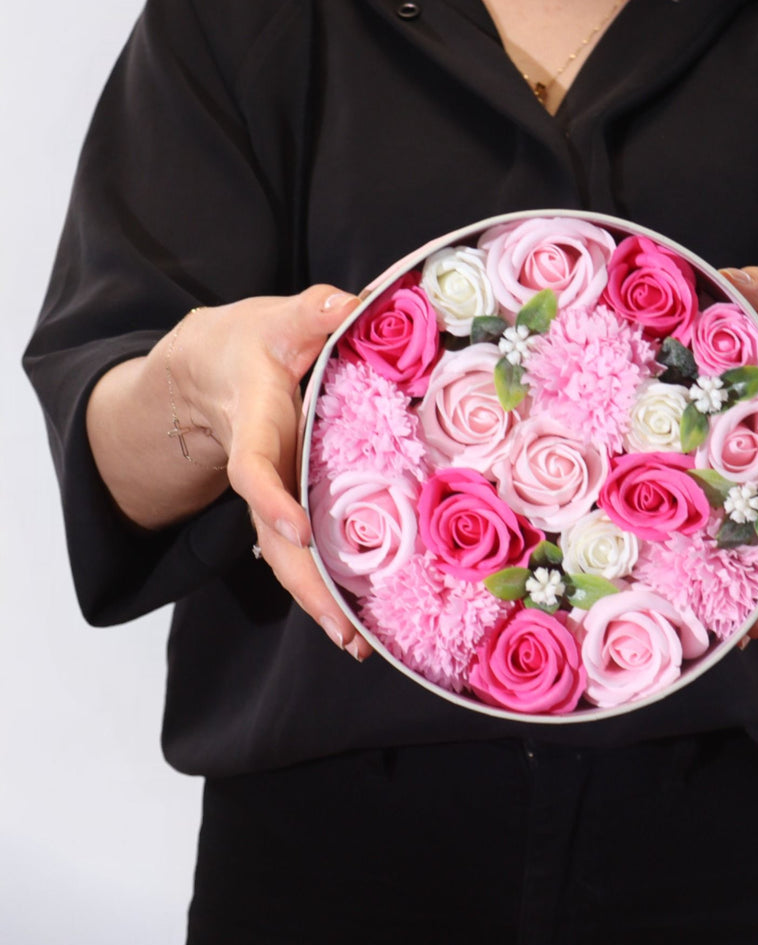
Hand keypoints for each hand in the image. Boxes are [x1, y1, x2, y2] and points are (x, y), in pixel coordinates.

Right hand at [172, 285, 372, 656]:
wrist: (208, 370)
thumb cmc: (251, 343)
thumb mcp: (279, 319)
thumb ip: (314, 311)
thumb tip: (361, 298)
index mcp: (256, 424)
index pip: (254, 467)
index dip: (271, 499)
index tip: (296, 530)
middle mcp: (262, 470)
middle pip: (274, 538)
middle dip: (307, 585)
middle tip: (346, 633)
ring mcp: (273, 494)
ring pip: (287, 556)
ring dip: (319, 600)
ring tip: (357, 646)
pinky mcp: (289, 503)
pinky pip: (302, 550)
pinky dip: (326, 583)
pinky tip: (358, 618)